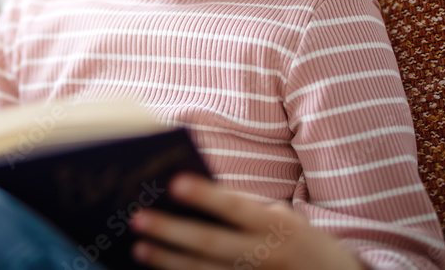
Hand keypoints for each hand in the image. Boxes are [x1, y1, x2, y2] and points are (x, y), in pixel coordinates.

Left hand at [129, 173, 366, 269]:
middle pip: (212, 244)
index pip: (236, 207)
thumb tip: (199, 197)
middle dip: (172, 231)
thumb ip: (250, 211)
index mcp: (278, 226)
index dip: (205, 195)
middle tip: (138, 218)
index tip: (174, 182)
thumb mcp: (287, 221)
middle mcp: (268, 255)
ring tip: (141, 249)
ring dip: (170, 262)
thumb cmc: (306, 246)